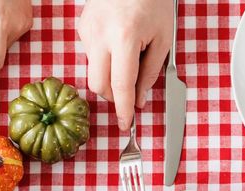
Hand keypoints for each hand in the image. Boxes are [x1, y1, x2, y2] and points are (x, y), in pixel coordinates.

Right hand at [78, 0, 172, 130]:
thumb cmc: (153, 1)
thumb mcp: (163, 38)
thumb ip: (151, 72)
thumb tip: (140, 99)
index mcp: (125, 38)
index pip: (120, 86)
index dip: (124, 109)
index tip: (126, 124)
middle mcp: (100, 36)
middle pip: (99, 85)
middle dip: (114, 96)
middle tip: (130, 93)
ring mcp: (87, 31)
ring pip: (93, 71)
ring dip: (110, 75)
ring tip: (128, 56)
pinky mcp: (81, 28)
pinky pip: (90, 55)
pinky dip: (104, 58)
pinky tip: (117, 43)